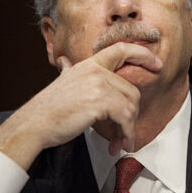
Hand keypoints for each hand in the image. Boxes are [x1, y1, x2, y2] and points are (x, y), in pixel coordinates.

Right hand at [0, 42, 161, 169]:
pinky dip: (126, 134)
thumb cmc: (48, 107)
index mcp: (89, 64)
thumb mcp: (62, 81)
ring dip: (128, 129)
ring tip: (119, 142)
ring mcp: (98, 85)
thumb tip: (63, 62)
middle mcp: (96, 71)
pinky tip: (118, 143)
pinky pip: (125, 118)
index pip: (121, 49)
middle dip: (131, 115)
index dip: (142, 54)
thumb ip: (68, 70)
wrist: (35, 123)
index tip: (156, 63)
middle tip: (124, 133)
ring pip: (130, 106)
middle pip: (131, 90)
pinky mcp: (100, 102)